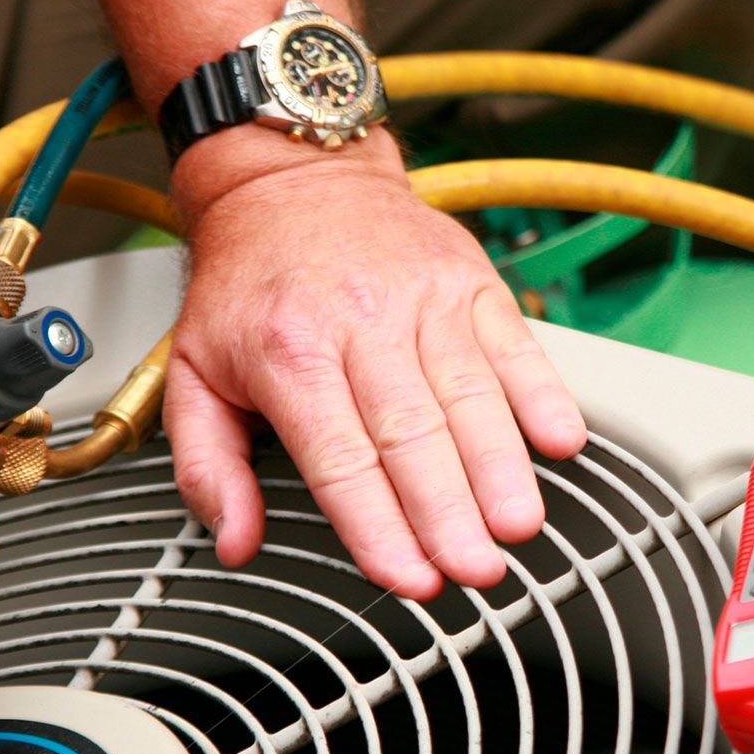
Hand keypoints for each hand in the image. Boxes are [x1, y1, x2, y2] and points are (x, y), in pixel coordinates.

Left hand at [165, 130, 586, 599]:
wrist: (289, 176)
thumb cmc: (248, 282)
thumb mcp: (192, 370)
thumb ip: (208, 465)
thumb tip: (233, 540)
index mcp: (288, 352)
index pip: (341, 458)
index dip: (378, 525)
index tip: (408, 577)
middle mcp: (360, 321)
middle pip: (413, 434)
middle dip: (449, 512)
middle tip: (475, 569)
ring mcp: (423, 299)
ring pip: (471, 395)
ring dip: (501, 468)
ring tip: (518, 525)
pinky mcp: (469, 282)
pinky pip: (515, 343)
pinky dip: (544, 393)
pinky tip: (561, 441)